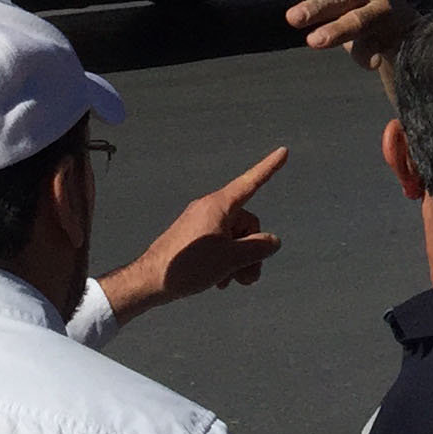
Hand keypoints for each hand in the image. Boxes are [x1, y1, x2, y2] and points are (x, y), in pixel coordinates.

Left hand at [97, 148, 286, 329]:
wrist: (149, 281)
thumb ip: (258, 248)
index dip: (269, 168)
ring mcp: (199, 222)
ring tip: (233, 282)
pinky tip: (220, 281)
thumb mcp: (231, 259)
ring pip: (233, 236)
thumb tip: (272, 241)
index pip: (251, 182)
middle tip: (249, 277)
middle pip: (245, 223)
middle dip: (251, 249)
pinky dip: (224, 260)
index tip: (284, 151)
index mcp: (219, 205)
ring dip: (238, 259)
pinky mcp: (191, 237)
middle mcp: (210, 209)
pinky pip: (218, 243)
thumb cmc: (189, 265)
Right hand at [283, 0, 408, 66]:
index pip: (357, 22)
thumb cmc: (378, 35)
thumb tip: (373, 60)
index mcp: (382, 11)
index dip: (335, 31)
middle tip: (293, 18)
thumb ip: (369, 51)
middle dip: (316, 8)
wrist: (393, 8)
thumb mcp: (378, 46)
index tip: (312, 42)